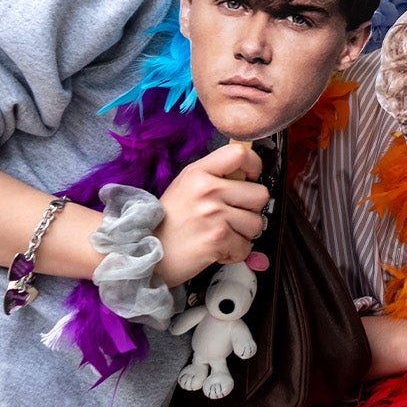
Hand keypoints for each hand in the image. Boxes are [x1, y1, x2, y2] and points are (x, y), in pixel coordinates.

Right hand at [152, 141, 268, 285]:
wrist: (146, 251)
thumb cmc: (169, 221)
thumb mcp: (186, 186)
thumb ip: (214, 176)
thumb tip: (247, 176)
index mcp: (199, 172)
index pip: (239, 153)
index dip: (254, 166)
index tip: (250, 178)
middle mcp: (207, 189)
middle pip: (260, 194)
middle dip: (251, 210)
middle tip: (232, 217)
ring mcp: (213, 214)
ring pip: (257, 223)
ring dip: (243, 234)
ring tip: (221, 234)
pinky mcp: (218, 238)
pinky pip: (246, 247)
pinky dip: (234, 253)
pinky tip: (216, 248)